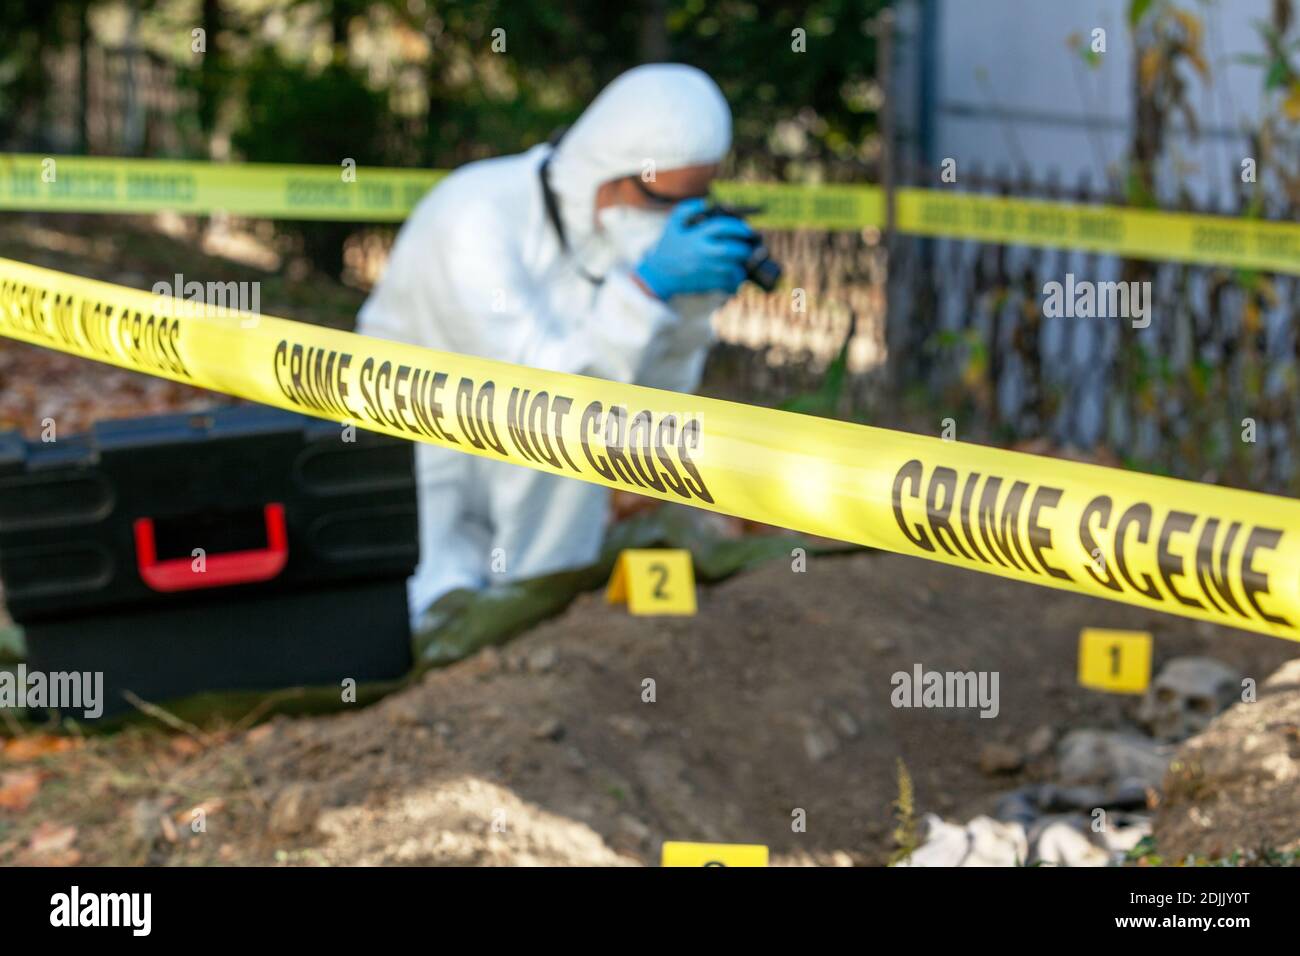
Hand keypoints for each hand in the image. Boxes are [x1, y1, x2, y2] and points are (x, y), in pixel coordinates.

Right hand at [634, 198, 756, 299]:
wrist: (659, 275)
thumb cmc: (668, 248)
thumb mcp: (672, 225)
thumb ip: (687, 209)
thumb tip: (706, 202)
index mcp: (696, 237)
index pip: (723, 227)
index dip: (738, 227)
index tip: (746, 229)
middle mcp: (702, 254)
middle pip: (732, 250)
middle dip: (744, 248)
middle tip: (747, 246)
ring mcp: (706, 270)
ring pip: (734, 268)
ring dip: (742, 264)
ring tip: (743, 260)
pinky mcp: (707, 284)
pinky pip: (729, 283)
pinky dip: (736, 280)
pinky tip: (735, 274)